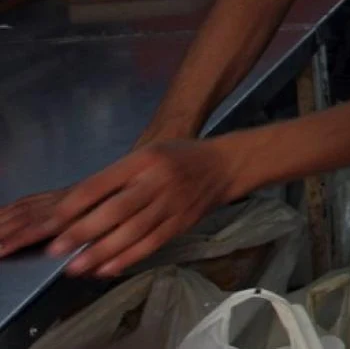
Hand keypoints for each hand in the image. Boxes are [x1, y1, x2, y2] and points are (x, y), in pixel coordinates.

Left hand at [0, 139, 239, 277]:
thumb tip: (77, 208)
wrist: (224, 166)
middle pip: (116, 210)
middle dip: (83, 232)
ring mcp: (172, 204)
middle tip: (55, 249)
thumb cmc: (178, 158)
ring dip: (102, 251)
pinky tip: (108, 268)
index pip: (101, 184)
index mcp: (143, 160)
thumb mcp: (146, 155)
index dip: (74, 205)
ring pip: (133, 232)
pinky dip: (129, 258)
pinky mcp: (182, 222)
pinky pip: (152, 243)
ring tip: (75, 267)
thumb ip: (116, 178)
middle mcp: (157, 181)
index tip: (51, 223)